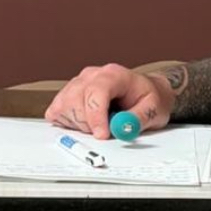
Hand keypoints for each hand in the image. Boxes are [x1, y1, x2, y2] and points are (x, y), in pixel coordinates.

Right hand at [44, 63, 177, 138]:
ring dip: (79, 125)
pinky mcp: (67, 95)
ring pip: (63, 107)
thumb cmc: (147, 99)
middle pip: (75, 101)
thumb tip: (122, 128)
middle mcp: (91, 76)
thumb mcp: (154, 110)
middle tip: (107, 131)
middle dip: (89, 124)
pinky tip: (86, 123)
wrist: (143, 93)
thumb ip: (138, 119)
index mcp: (113, 75)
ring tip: (99, 124)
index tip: (102, 135)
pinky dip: (67, 123)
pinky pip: (56, 112)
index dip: (96, 117)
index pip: (96, 92)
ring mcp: (77, 84)